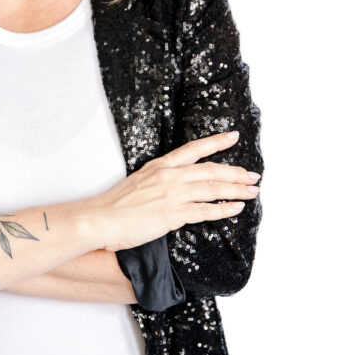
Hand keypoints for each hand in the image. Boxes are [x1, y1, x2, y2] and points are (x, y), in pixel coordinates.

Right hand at [93, 130, 260, 252]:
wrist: (102, 218)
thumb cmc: (117, 204)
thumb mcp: (140, 180)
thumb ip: (160, 179)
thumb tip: (177, 183)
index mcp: (161, 166)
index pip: (194, 149)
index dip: (216, 142)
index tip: (234, 137)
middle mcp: (169, 176)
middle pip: (211, 170)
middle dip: (236, 172)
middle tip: (253, 175)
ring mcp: (172, 195)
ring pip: (212, 188)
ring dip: (236, 190)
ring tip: (252, 192)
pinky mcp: (173, 214)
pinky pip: (205, 211)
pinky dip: (223, 210)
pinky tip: (236, 209)